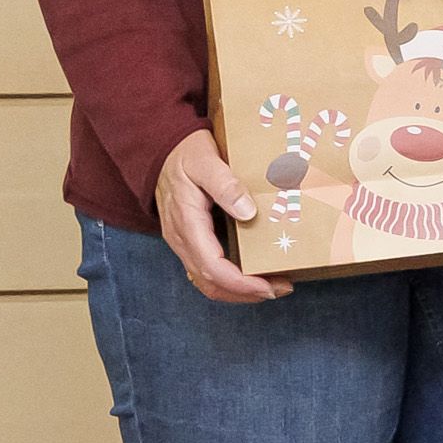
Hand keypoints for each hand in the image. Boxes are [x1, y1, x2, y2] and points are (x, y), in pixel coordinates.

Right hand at [153, 128, 287, 305]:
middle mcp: (181, 239)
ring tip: (271, 286)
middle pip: (210, 283)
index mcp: (187, 224)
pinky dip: (228, 280)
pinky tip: (250, 275)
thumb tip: (248, 213)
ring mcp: (183, 242)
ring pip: (206, 281)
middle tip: (281, 288)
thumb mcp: (206, 161)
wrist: (161, 149)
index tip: (271, 286)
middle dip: (246, 293)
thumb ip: (225, 185)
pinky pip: (205, 270)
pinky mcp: (188, 240)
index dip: (242, 284)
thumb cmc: (185, 153)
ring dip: (238, 291)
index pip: (213, 268)